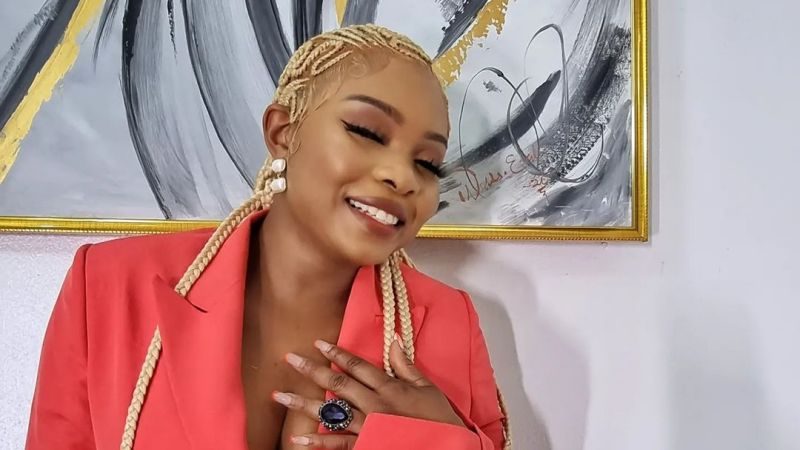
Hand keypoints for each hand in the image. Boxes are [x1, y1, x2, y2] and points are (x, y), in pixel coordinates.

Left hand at [272, 335, 464, 448]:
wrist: (445, 448)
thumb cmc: (438, 420)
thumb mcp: (427, 389)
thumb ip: (406, 365)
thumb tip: (394, 339)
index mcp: (389, 387)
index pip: (357, 366)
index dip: (337, 354)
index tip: (318, 343)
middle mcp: (374, 404)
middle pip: (338, 384)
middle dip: (312, 370)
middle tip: (290, 359)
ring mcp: (368, 427)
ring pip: (330, 412)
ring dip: (303, 404)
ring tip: (280, 396)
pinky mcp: (365, 446)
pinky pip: (337, 444)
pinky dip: (317, 441)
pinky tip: (297, 438)